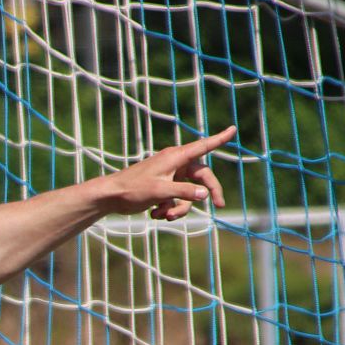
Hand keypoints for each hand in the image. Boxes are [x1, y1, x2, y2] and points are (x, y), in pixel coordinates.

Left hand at [97, 125, 236, 219]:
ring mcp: (169, 177)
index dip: (219, 139)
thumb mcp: (160, 191)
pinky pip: (176, 200)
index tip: (233, 128)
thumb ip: (184, 192)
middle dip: (207, 193)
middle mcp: (175, 164)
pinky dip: (169, 209)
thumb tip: (204, 194)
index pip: (203, 146)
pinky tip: (154, 214)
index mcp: (176, 157)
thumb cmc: (133, 189)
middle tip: (220, 206)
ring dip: (179, 208)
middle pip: (202, 177)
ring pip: (188, 193)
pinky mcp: (163, 188)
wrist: (111, 197)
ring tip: (163, 215)